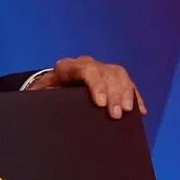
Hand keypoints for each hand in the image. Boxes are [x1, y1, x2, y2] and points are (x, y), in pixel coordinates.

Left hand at [25, 56, 145, 119]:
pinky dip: (134, 96)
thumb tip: (49, 109)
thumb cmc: (43, 96)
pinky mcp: (110, 77)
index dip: (96, 85)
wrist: (48, 89)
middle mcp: (85, 64)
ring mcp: (99, 69)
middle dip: (114, 94)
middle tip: (116, 115)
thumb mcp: (39, 96)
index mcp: (66, 67)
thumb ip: (44, 99)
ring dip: (126, 93)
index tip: (100, 104)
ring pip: (119, 74)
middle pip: (106, 72)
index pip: (86, 70)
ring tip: (129, 112)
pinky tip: (140, 112)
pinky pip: (126, 83)